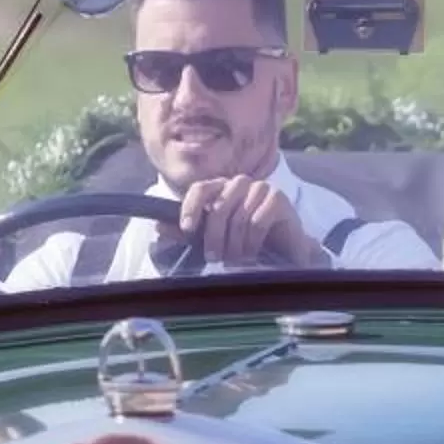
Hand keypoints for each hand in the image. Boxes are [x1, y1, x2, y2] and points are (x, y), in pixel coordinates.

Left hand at [176, 175, 320, 267]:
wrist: (284, 252)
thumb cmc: (246, 243)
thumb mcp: (212, 238)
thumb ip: (187, 232)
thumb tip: (159, 224)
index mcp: (221, 189)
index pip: (200, 188)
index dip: (191, 207)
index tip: (187, 229)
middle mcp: (239, 183)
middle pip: (218, 206)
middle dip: (213, 236)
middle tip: (214, 258)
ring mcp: (260, 188)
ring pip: (238, 215)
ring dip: (235, 244)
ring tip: (235, 260)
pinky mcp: (278, 198)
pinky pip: (258, 219)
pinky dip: (252, 241)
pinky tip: (253, 252)